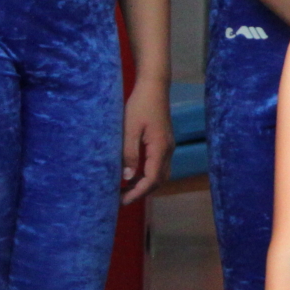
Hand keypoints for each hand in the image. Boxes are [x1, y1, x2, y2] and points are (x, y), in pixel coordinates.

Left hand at [122, 83, 172, 204]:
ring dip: (145, 184)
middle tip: (121, 199)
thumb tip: (127, 177)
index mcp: (160, 148)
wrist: (154, 87)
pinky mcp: (164, 142)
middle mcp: (168, 150)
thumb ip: (129, 154)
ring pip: (160, 174)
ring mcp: (168, 146)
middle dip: (142, 192)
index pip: (152, 179)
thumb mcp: (129, 129)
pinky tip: (134, 174)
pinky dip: (147, 175)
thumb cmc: (140, 105)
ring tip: (125, 190)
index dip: (138, 193)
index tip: (122, 201)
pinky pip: (158, 165)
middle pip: (159, 180)